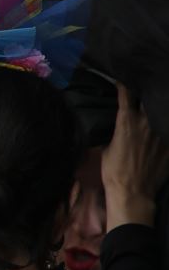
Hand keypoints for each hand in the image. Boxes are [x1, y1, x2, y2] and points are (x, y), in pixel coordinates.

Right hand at [102, 83, 168, 228]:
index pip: (126, 94)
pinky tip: (164, 125)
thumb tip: (113, 126)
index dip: (124, 84)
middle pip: (150, 98)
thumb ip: (113, 133)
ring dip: (159, 108)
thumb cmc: (114, 171)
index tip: (123, 77)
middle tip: (148, 88)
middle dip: (148, 92)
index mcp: (126, 122)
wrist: (133, 191)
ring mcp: (161, 132)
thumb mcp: (106, 149)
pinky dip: (166, 126)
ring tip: (158, 106)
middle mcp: (146, 122)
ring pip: (162, 112)